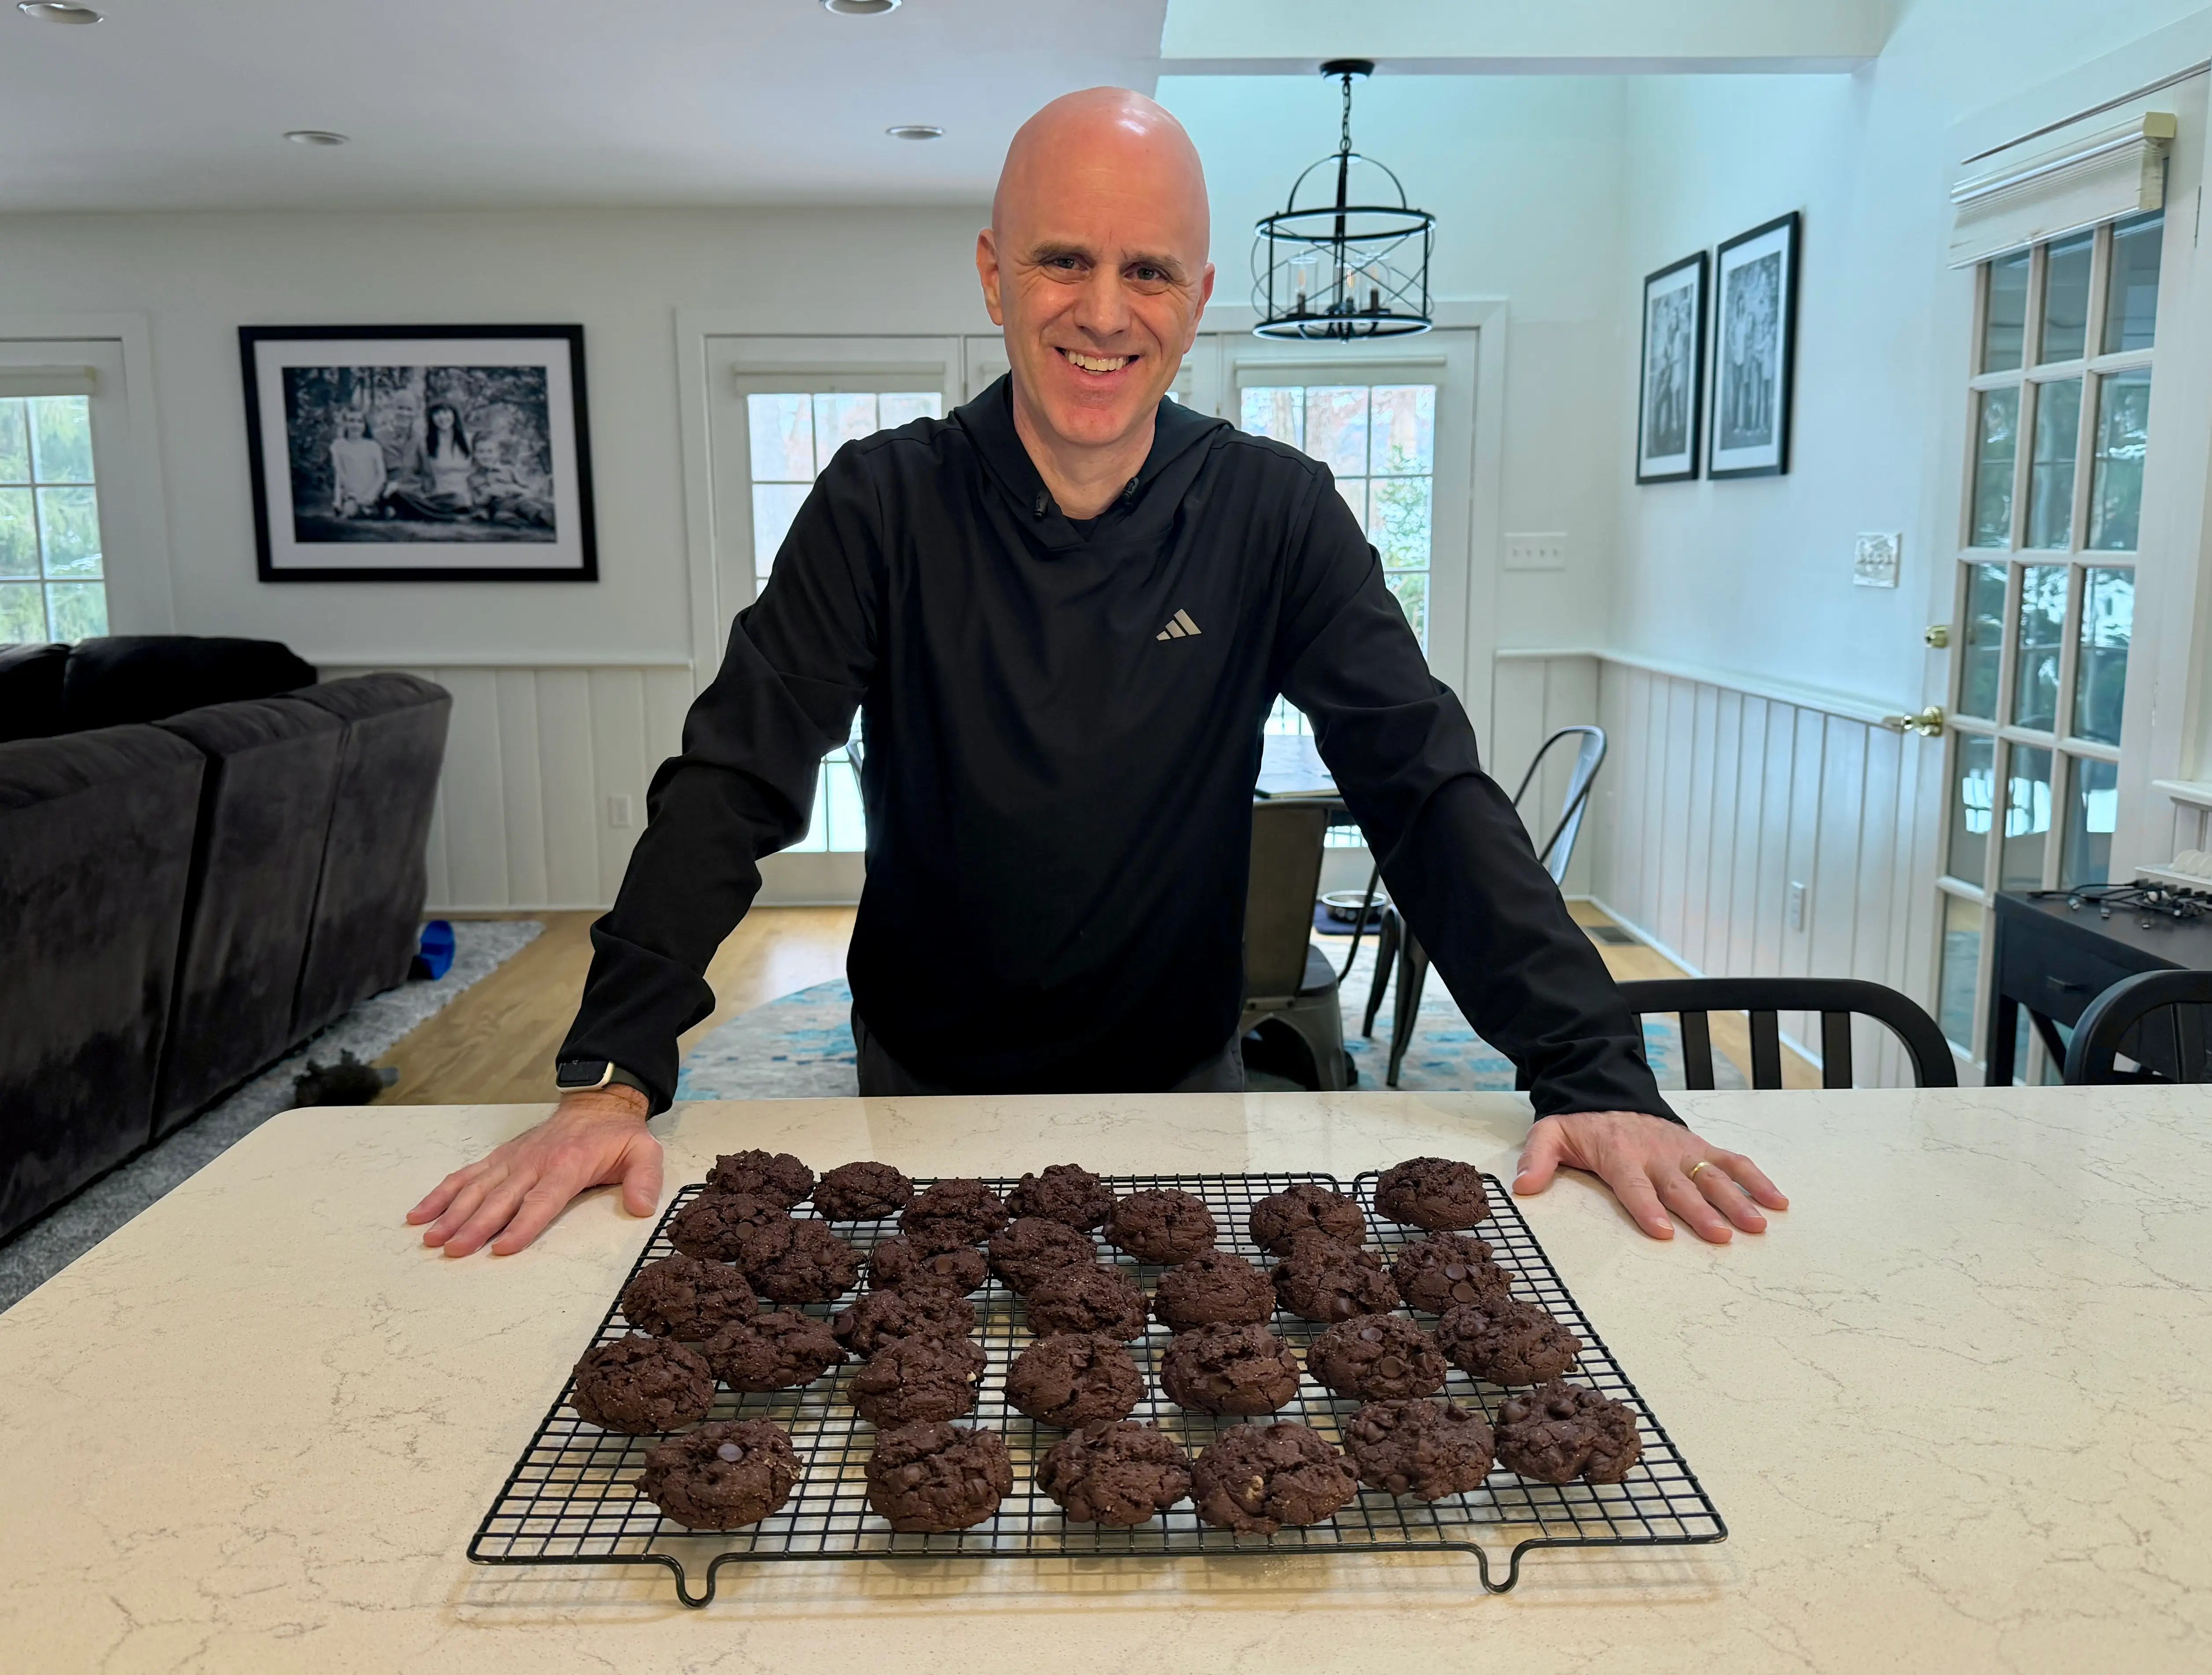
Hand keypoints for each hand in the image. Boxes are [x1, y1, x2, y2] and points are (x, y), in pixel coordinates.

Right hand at [407, 1087, 661, 1256]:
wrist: (597, 1103)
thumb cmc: (617, 1136)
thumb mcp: (644, 1152)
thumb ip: (645, 1179)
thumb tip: (644, 1207)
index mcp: (567, 1165)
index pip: (542, 1200)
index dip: (522, 1225)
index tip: (501, 1246)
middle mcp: (533, 1163)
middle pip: (501, 1199)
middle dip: (475, 1225)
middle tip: (452, 1249)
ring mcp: (512, 1160)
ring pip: (477, 1188)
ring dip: (451, 1212)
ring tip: (429, 1237)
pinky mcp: (500, 1158)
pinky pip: (467, 1175)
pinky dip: (442, 1193)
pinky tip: (420, 1212)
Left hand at [1512, 1110, 1786, 1242]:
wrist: (1606, 1088)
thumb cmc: (1580, 1122)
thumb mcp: (1550, 1134)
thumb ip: (1537, 1159)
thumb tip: (1522, 1186)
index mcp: (1619, 1154)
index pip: (1634, 1185)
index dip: (1647, 1207)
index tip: (1662, 1230)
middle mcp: (1655, 1153)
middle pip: (1681, 1186)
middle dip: (1702, 1211)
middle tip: (1723, 1236)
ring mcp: (1681, 1149)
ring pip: (1713, 1175)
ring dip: (1737, 1200)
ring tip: (1758, 1225)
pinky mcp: (1699, 1146)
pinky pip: (1732, 1160)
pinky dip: (1756, 1179)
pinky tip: (1777, 1202)